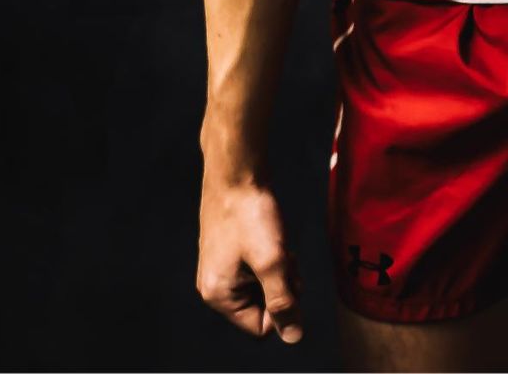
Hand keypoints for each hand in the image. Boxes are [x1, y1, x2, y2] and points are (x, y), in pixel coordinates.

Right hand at [196, 178, 303, 343]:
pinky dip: (270, 255)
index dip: (282, 305)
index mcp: (218, 295)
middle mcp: (214, 285)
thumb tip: (293, 337)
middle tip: (284, 256)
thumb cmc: (251, 215)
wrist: (237, 171)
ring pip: (262, 284)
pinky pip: (257, 267)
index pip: (261, 326)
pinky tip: (271, 234)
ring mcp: (220, 266)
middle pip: (262, 306)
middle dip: (281, 285)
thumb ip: (283, 302)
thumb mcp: (272, 262)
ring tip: (278, 242)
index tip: (286, 275)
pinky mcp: (228, 250)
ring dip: (278, 268)